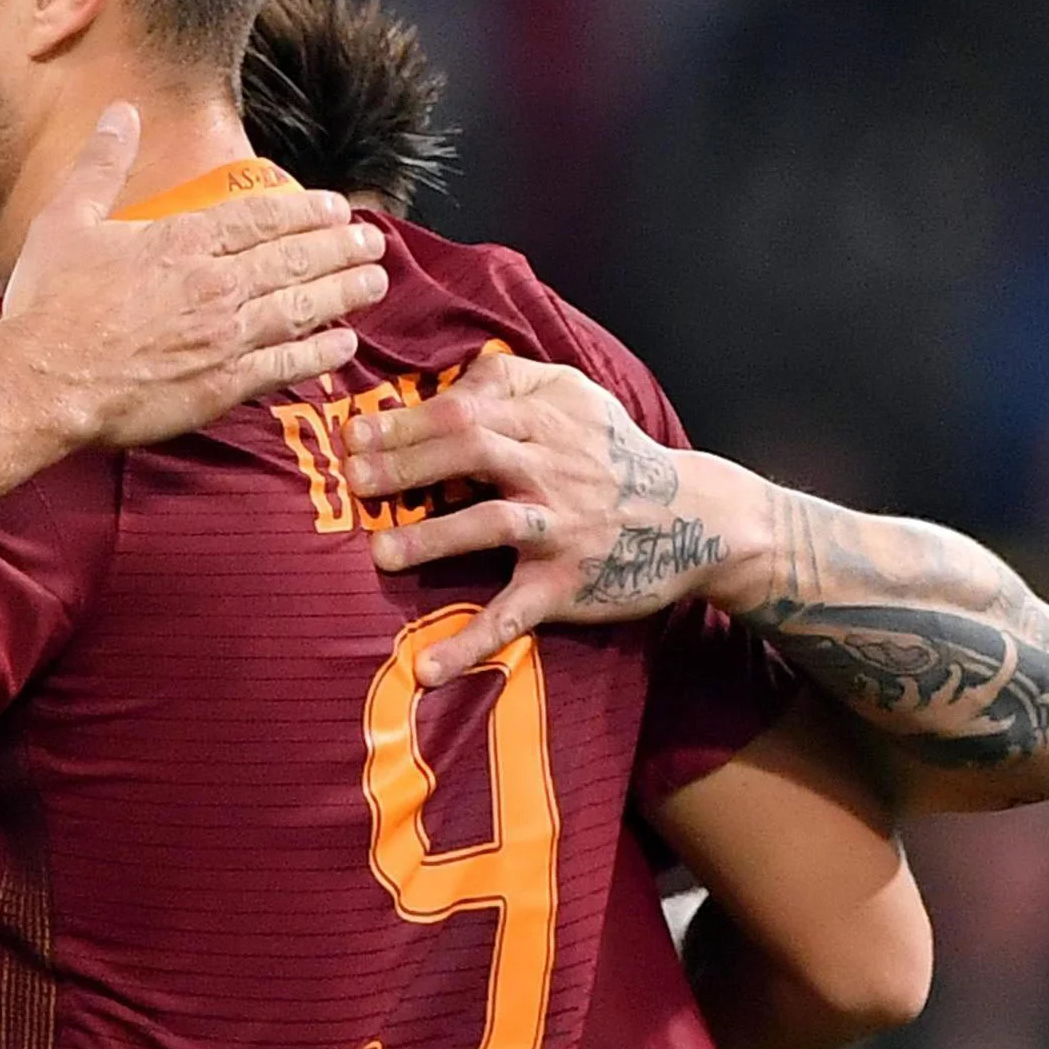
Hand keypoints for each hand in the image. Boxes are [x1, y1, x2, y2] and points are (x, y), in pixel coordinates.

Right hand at [2, 103, 385, 451]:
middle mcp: (215, 285)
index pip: (262, 217)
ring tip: (375, 282)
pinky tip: (345, 344)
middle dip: (340, 248)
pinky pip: (286, 365)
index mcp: (182, 241)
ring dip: (344, 293)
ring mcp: (224, 338)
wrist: (43, 382)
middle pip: (295, 260)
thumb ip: (101, 165)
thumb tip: (119, 113)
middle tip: (371, 242)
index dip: (305, 211)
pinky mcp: (222, 386)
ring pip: (302, 307)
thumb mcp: (66, 220)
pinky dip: (321, 353)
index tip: (335, 208)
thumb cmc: (48, 304)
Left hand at [344, 352, 758, 685]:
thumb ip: (510, 378)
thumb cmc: (614, 452)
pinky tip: (428, 670)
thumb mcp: (575, 396)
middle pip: (473, 452)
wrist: (696, 518)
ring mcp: (560, 528)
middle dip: (407, 464)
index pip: (467, 408)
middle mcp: (552, 469)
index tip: (354, 432)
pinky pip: (514, 614)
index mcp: (548, 419)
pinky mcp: (566, 584)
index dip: (408, 420)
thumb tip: (444, 379)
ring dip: (433, 539)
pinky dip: (471, 644)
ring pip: (493, 524)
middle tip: (353, 477)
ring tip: (379, 553)